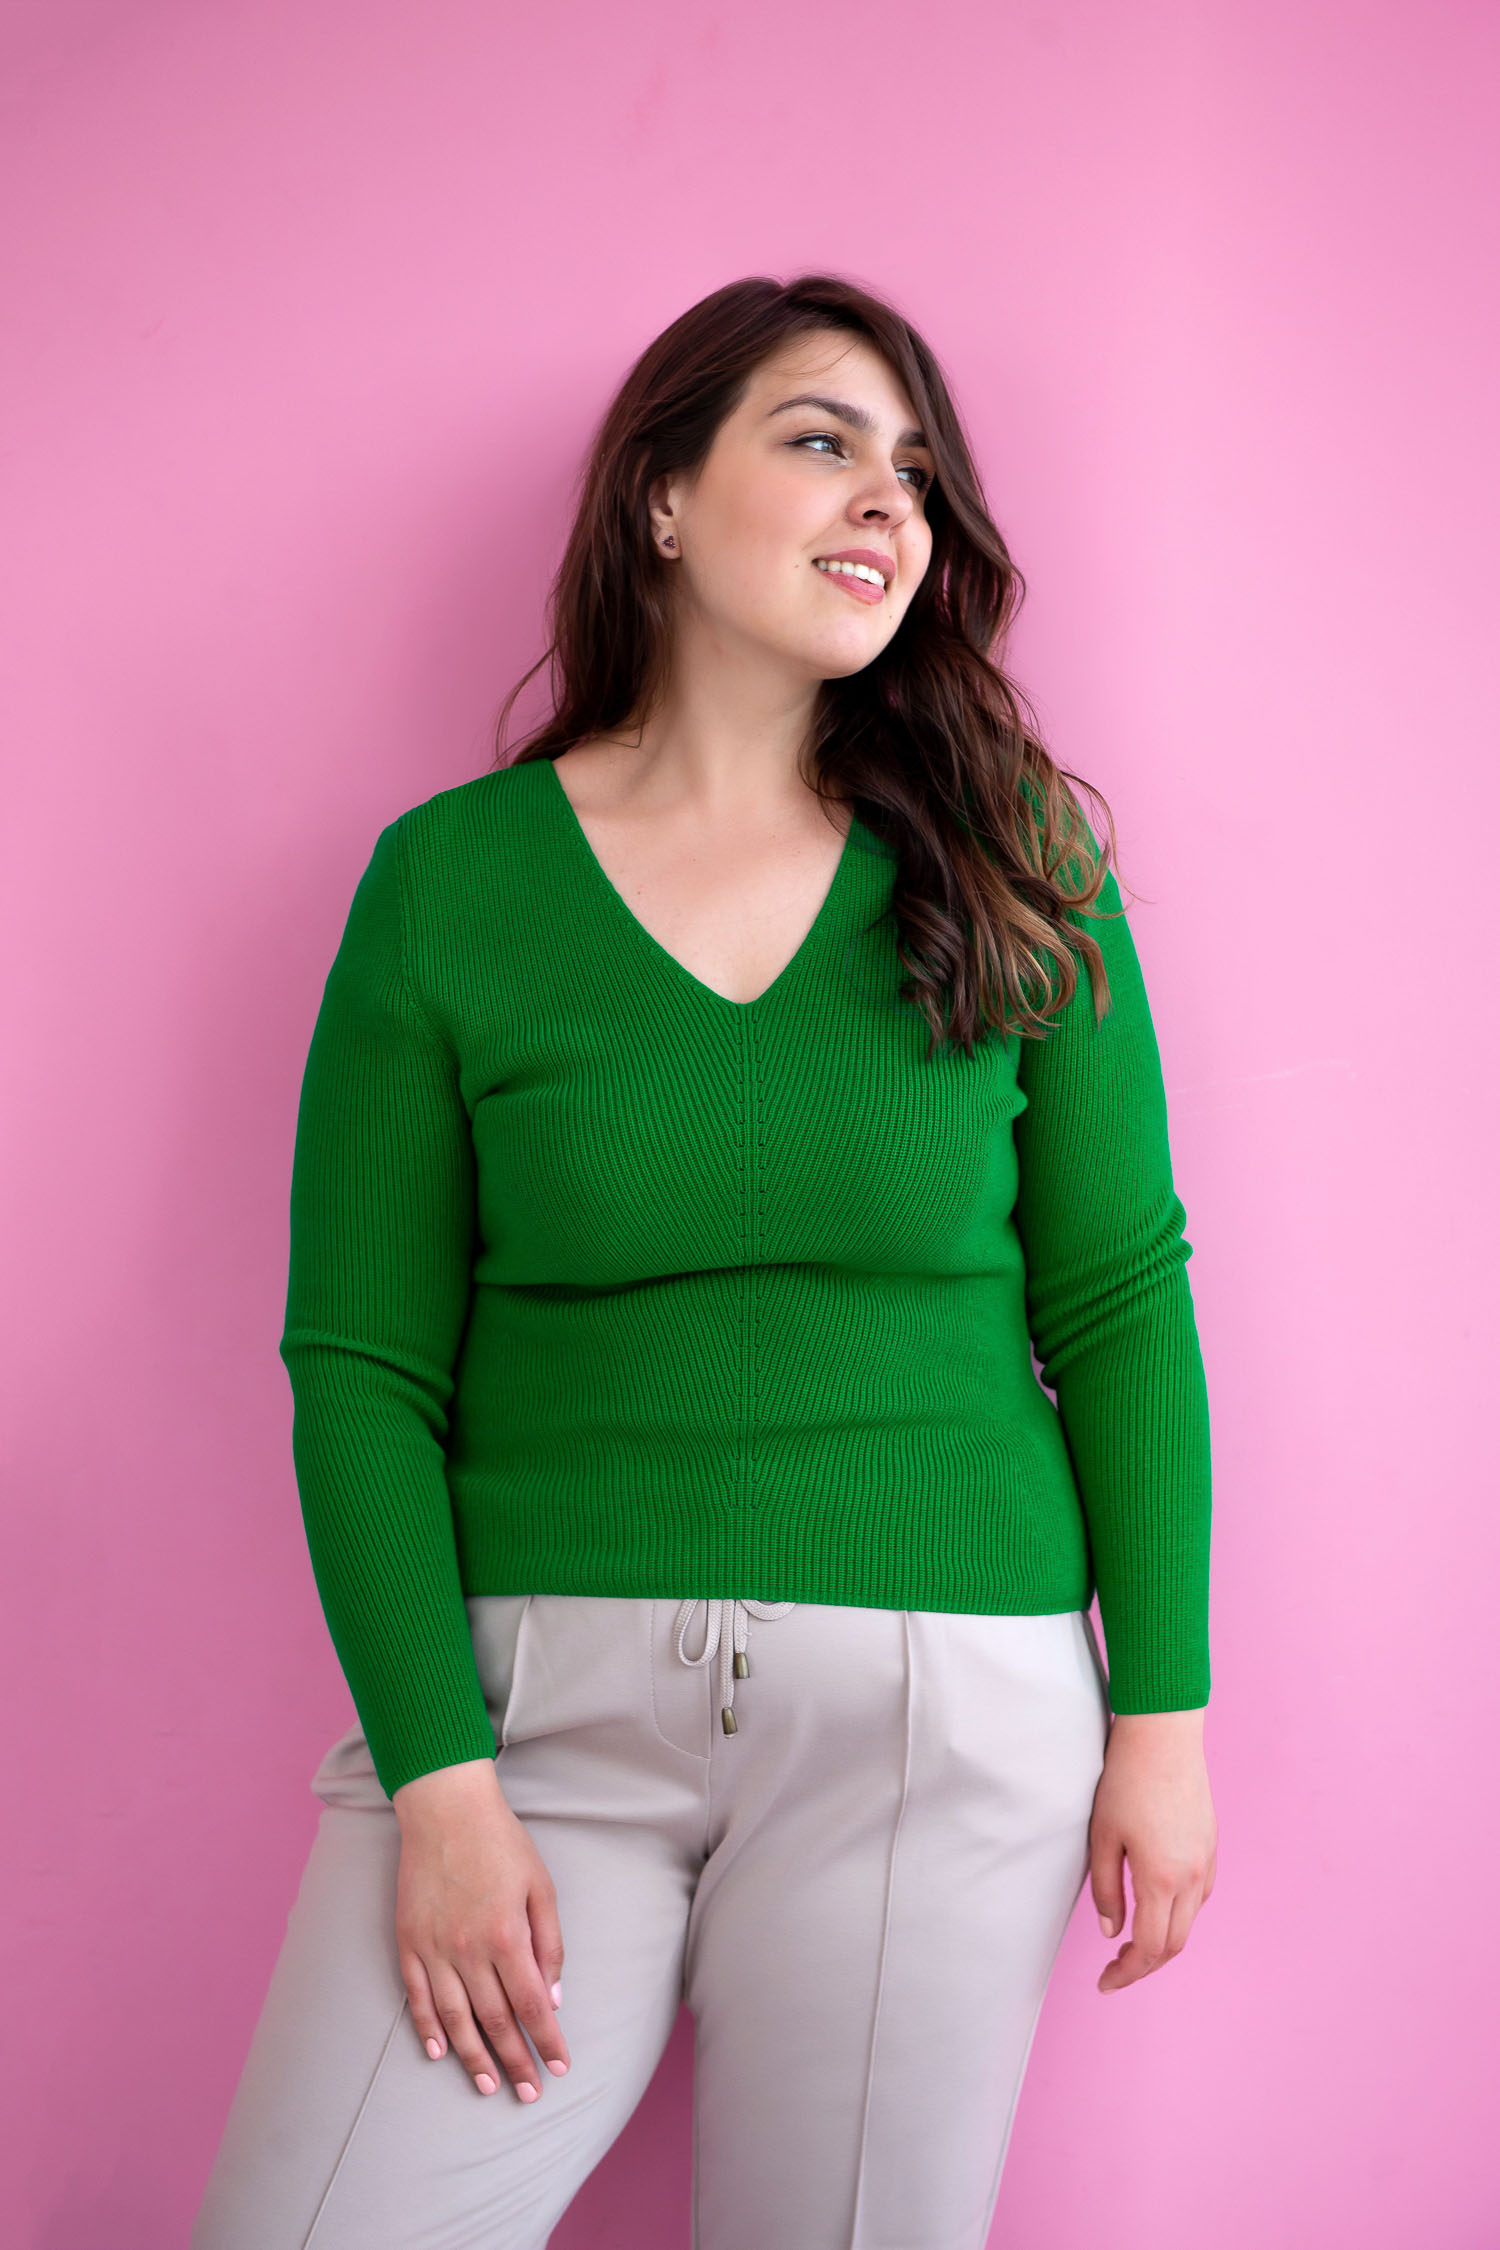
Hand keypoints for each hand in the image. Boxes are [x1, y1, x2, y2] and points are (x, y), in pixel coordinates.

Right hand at [391, 1757, 570, 2100]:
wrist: (446, 1809)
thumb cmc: (501, 1843)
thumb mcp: (541, 1886)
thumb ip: (550, 1945)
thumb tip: (553, 1997)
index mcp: (508, 1936)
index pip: (531, 2006)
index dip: (546, 2041)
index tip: (558, 2068)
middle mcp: (469, 1950)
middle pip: (495, 2021)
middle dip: (515, 2062)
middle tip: (528, 2094)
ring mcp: (434, 1948)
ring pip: (455, 2018)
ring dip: (473, 2057)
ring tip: (488, 2086)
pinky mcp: (408, 1941)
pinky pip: (416, 1996)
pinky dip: (427, 2028)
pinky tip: (440, 2053)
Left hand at [1089, 1709, 1216, 1993]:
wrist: (1163, 1734)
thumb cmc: (1125, 1779)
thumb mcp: (1102, 1836)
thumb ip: (1105, 1889)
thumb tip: (1112, 1931)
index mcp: (1161, 1878)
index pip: (1149, 1948)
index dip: (1127, 1973)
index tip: (1105, 1982)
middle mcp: (1191, 1876)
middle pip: (1174, 1943)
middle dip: (1144, 1964)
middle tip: (1114, 1969)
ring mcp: (1206, 1860)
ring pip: (1189, 1920)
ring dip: (1163, 1939)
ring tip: (1131, 1940)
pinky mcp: (1211, 1844)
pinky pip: (1199, 1894)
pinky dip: (1178, 1912)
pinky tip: (1156, 1903)